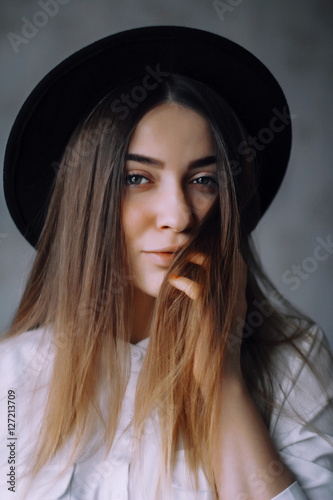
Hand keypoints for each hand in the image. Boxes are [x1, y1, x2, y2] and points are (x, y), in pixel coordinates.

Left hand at [168, 252, 247, 391]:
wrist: (219, 380)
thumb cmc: (212, 352)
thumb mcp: (214, 324)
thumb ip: (209, 306)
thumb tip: (194, 289)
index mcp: (238, 302)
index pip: (239, 268)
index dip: (225, 253)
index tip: (204, 247)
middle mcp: (236, 302)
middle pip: (231, 263)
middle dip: (210, 251)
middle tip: (189, 248)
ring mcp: (226, 309)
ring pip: (213, 272)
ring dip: (195, 261)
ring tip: (179, 258)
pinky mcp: (211, 319)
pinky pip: (199, 291)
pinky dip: (185, 282)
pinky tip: (174, 281)